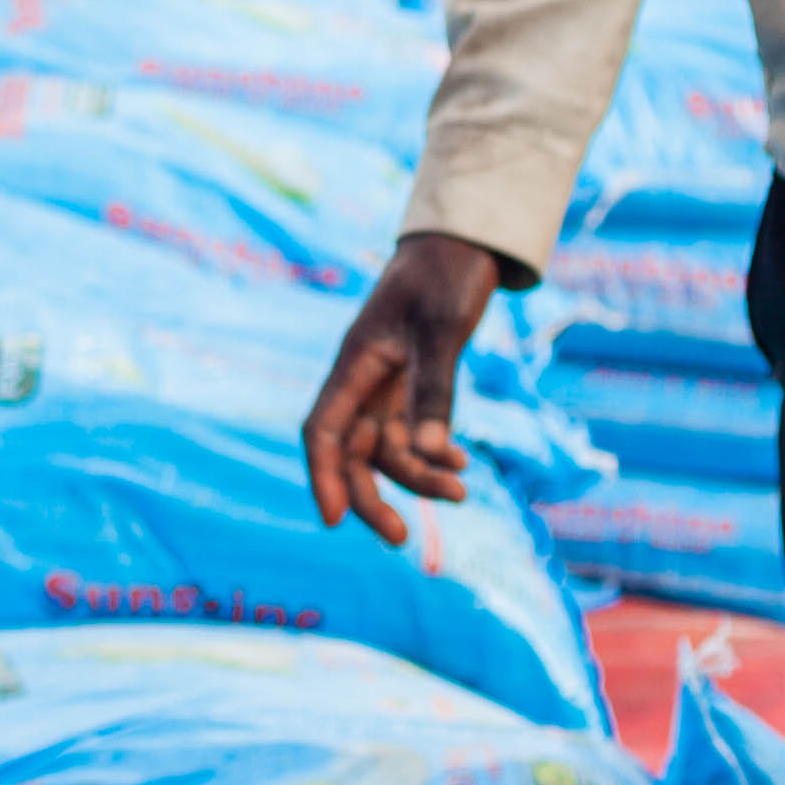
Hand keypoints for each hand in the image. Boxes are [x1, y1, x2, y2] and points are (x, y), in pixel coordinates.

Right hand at [300, 233, 509, 544]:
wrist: (462, 246)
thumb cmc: (445, 278)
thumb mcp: (442, 330)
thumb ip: (434, 391)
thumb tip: (431, 455)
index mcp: (355, 364)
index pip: (323, 429)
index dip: (323, 475)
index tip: (334, 521)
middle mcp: (364, 381)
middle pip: (351, 452)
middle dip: (371, 496)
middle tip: (402, 538)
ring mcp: (388, 386)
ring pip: (387, 450)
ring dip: (417, 478)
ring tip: (461, 493)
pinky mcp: (414, 387)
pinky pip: (414, 436)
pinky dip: (434, 456)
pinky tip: (461, 465)